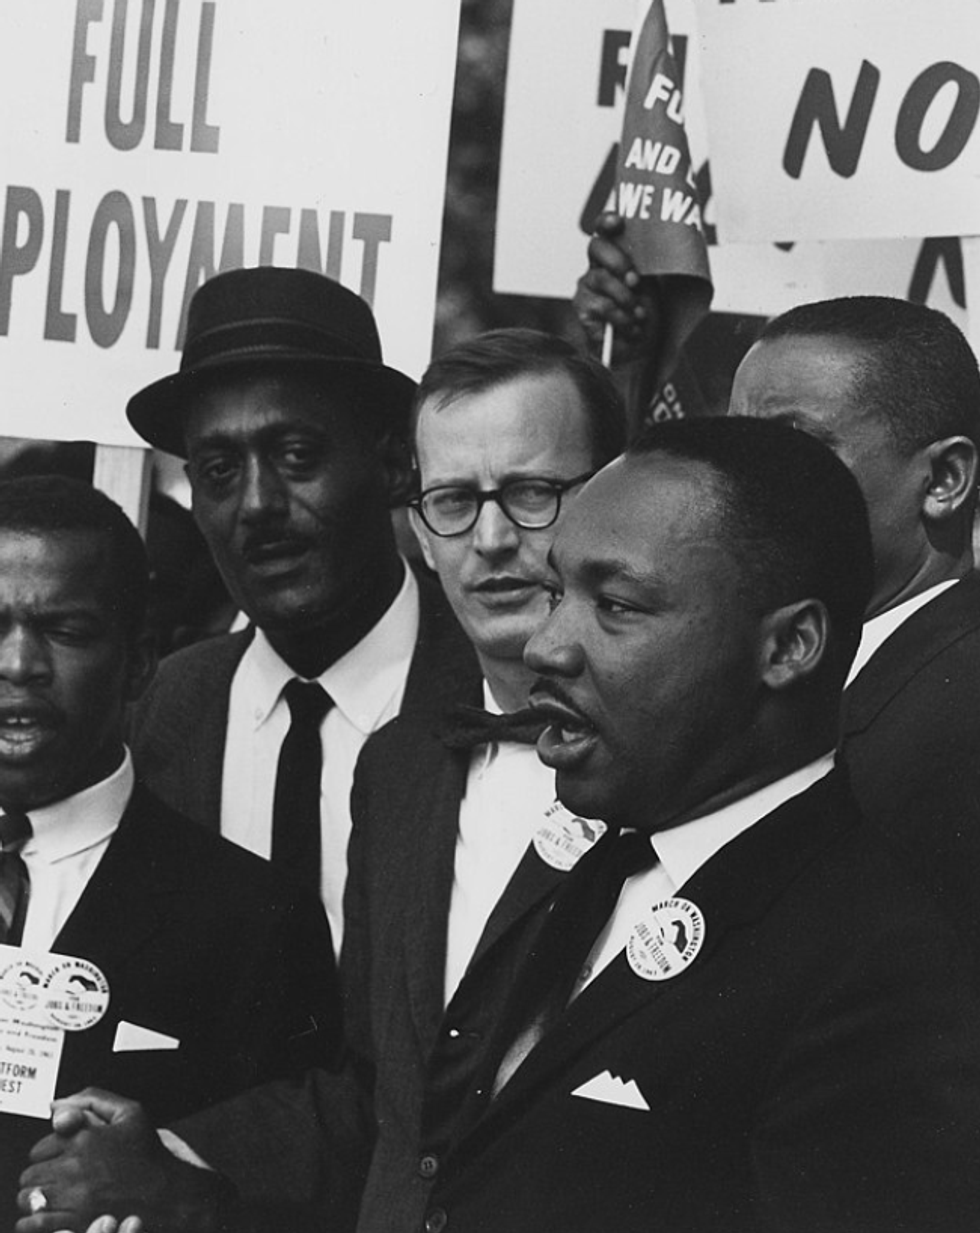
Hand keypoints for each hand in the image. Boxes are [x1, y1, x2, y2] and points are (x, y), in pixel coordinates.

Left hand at [16, 1089, 234, 1232]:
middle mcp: (75, 1166)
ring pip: (30, 1198)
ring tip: (55, 1198)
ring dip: (37, 1199)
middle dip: (41, 1177)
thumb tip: (55, 1106)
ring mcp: (74, 1196)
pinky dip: (36, 1220)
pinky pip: (35, 1222)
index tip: (62, 1159)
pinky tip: (53, 1215)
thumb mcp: (130, 1112)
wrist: (168, 1193)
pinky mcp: (75, 1222)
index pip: (40, 1148)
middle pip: (31, 1174)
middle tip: (59, 1180)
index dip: (50, 1154)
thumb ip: (91, 1099)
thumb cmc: (149, 1154)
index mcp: (85, 1137)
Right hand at [573, 212, 661, 364]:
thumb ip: (650, 266)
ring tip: (639, 314)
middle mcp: (594, 270)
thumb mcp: (653, 287)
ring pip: (602, 279)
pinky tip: (631, 327)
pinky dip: (622, 319)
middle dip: (618, 260)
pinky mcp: (583, 312)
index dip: (606, 222)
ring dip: (626, 297)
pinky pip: (603, 307)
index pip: (603, 232)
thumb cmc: (646, 315)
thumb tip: (664, 247)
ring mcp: (585, 290)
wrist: (639, 351)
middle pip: (596, 248)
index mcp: (612, 259)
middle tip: (635, 281)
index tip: (618, 222)